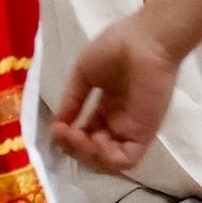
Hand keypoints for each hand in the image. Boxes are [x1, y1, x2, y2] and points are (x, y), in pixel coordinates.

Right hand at [52, 16, 179, 170]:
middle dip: (75, 148)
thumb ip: (72, 100)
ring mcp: (131, 130)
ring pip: (108, 161)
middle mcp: (119, 122)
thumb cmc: (115, 48)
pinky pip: (126, 160)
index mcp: (107, 107)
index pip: (86, 135)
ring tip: (78, 136)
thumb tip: (58, 123)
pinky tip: (96, 140)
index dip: (69, 138)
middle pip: (94, 151)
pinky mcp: (144, 134)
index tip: (57, 128)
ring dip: (87, 155)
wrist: (143, 41)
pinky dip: (106, 158)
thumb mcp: (83, 73)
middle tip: (65, 133)